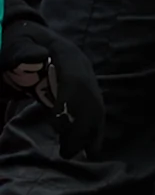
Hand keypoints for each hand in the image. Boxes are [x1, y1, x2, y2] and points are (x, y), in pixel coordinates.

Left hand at [0, 6, 99, 156]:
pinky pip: (94, 113)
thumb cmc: (19, 43)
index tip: (57, 126)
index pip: (75, 80)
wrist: (29, 39)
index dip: (70, 102)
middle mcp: (84, 68)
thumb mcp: (17, 43)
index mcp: (67, 55)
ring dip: (90, 133)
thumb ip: (23, 51)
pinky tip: (87, 149)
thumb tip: (38, 57)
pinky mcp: (84, 92)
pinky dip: (92, 131)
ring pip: (97, 108)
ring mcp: (87, 80)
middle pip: (91, 99)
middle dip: (82, 126)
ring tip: (76, 154)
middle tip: (67, 151)